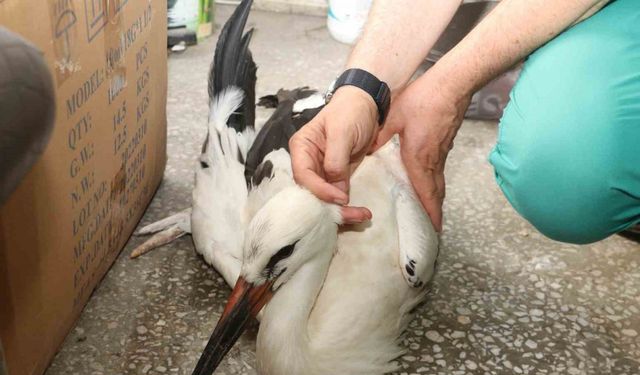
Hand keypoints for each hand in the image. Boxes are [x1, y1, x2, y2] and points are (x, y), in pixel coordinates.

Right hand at [289, 86, 377, 223]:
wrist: (368, 106)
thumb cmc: (351, 112)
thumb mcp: (342, 132)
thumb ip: (336, 160)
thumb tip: (336, 190)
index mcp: (301, 149)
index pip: (303, 176)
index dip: (320, 191)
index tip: (342, 198)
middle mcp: (307, 163)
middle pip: (312, 193)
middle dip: (330, 207)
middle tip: (354, 216)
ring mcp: (322, 173)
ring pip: (324, 199)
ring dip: (341, 211)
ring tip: (361, 216)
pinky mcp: (336, 178)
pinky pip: (337, 197)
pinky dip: (347, 207)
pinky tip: (361, 213)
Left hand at [372, 71, 470, 231]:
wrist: (451, 83)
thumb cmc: (423, 99)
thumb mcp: (393, 117)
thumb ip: (378, 137)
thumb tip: (364, 152)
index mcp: (419, 158)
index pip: (426, 192)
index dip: (430, 212)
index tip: (434, 229)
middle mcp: (434, 160)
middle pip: (436, 193)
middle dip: (434, 212)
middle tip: (432, 228)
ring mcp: (442, 153)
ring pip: (439, 183)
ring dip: (435, 199)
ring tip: (430, 212)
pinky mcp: (445, 145)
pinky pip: (439, 171)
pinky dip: (435, 184)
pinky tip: (428, 183)